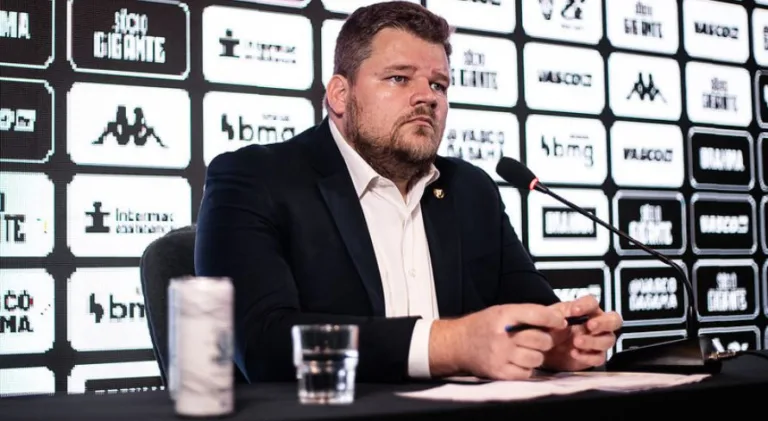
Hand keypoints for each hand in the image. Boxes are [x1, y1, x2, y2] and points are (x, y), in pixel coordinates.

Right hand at [429, 304, 566, 379]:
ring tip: (527, 351)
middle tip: (542, 339)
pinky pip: (526, 373)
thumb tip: (555, 318)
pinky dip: (527, 368)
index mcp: (503, 315)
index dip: (552, 319)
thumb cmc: (482, 326)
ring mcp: (500, 356)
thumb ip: (525, 315)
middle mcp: (501, 336)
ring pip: (536, 358)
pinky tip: (518, 361)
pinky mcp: (499, 372)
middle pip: (540, 340)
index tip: (560, 322)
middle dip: (546, 340)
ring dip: (537, 355)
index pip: (535, 314)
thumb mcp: (501, 312)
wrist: (457, 344)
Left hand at [543, 295, 622, 371]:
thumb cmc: (552, 329)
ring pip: (608, 340)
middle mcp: (597, 324)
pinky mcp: (595, 356)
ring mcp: (599, 341)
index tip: (573, 311)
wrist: (545, 350)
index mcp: (587, 310)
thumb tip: (565, 315)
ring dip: (593, 341)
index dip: (585, 306)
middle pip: (614, 320)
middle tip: (590, 326)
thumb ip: (557, 314)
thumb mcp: (550, 318)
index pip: (592, 303)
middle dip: (604, 323)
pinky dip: (587, 356)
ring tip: (576, 342)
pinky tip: (574, 353)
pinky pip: (599, 357)